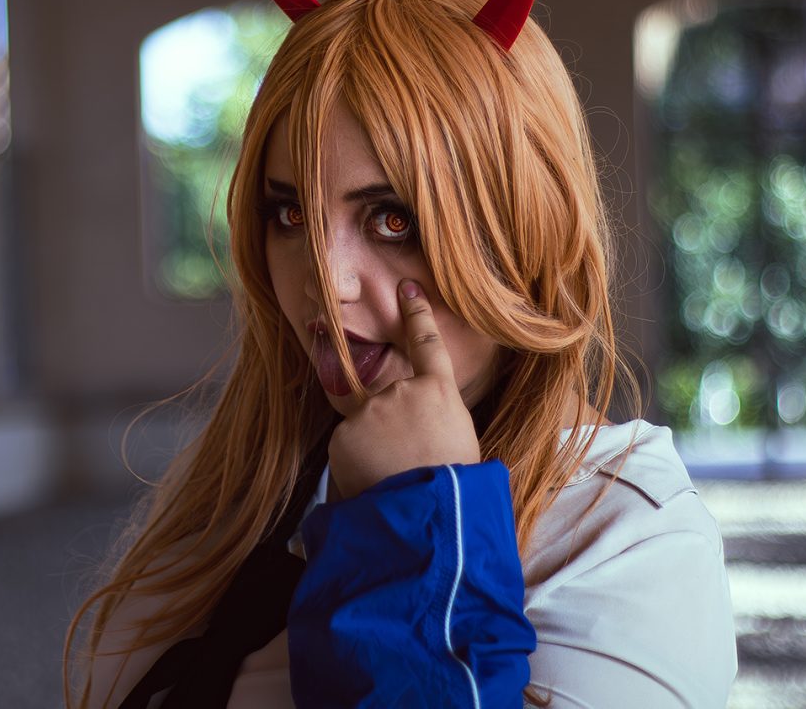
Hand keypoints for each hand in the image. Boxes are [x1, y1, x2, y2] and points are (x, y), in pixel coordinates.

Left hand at [327, 279, 481, 499]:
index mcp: (438, 392)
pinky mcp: (345, 434)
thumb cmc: (455, 487)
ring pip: (368, 422)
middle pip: (391, 399)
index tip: (406, 287)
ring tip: (394, 476)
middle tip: (410, 461)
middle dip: (394, 425)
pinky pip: (349, 443)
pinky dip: (357, 461)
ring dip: (375, 445)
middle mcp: (402, 391)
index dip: (416, 313)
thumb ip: (437, 417)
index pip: (426, 343)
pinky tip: (374, 480)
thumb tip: (424, 421)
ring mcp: (371, 410)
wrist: (427, 517)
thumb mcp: (461, 440)